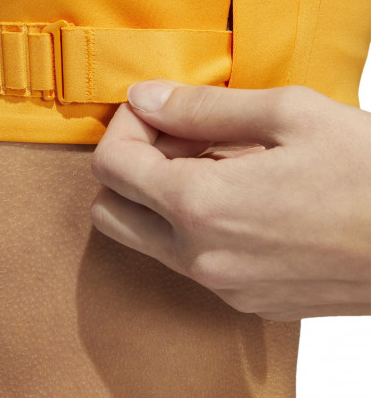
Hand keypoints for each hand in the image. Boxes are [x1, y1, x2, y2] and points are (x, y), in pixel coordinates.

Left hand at [89, 80, 370, 321]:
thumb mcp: (288, 115)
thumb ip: (201, 108)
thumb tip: (144, 98)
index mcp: (202, 206)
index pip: (111, 165)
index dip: (124, 126)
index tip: (156, 108)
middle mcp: (201, 256)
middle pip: (110, 211)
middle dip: (128, 165)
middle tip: (175, 135)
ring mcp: (223, 285)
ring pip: (145, 238)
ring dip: (157, 195)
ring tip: (212, 159)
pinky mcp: (247, 299)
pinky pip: (188, 260)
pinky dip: (191, 223)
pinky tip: (237, 193)